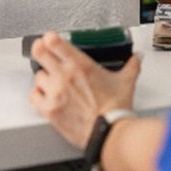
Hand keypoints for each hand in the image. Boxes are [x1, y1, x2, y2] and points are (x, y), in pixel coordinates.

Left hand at [29, 31, 141, 148]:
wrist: (108, 132)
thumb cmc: (115, 108)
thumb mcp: (126, 81)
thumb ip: (131, 66)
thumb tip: (137, 58)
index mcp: (80, 64)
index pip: (54, 41)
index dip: (49, 37)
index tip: (50, 38)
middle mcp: (64, 75)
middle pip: (39, 52)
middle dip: (40, 49)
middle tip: (43, 51)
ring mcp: (54, 92)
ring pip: (37, 76)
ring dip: (44, 77)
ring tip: (52, 81)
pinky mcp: (49, 109)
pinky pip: (34, 96)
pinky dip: (38, 95)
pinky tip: (47, 96)